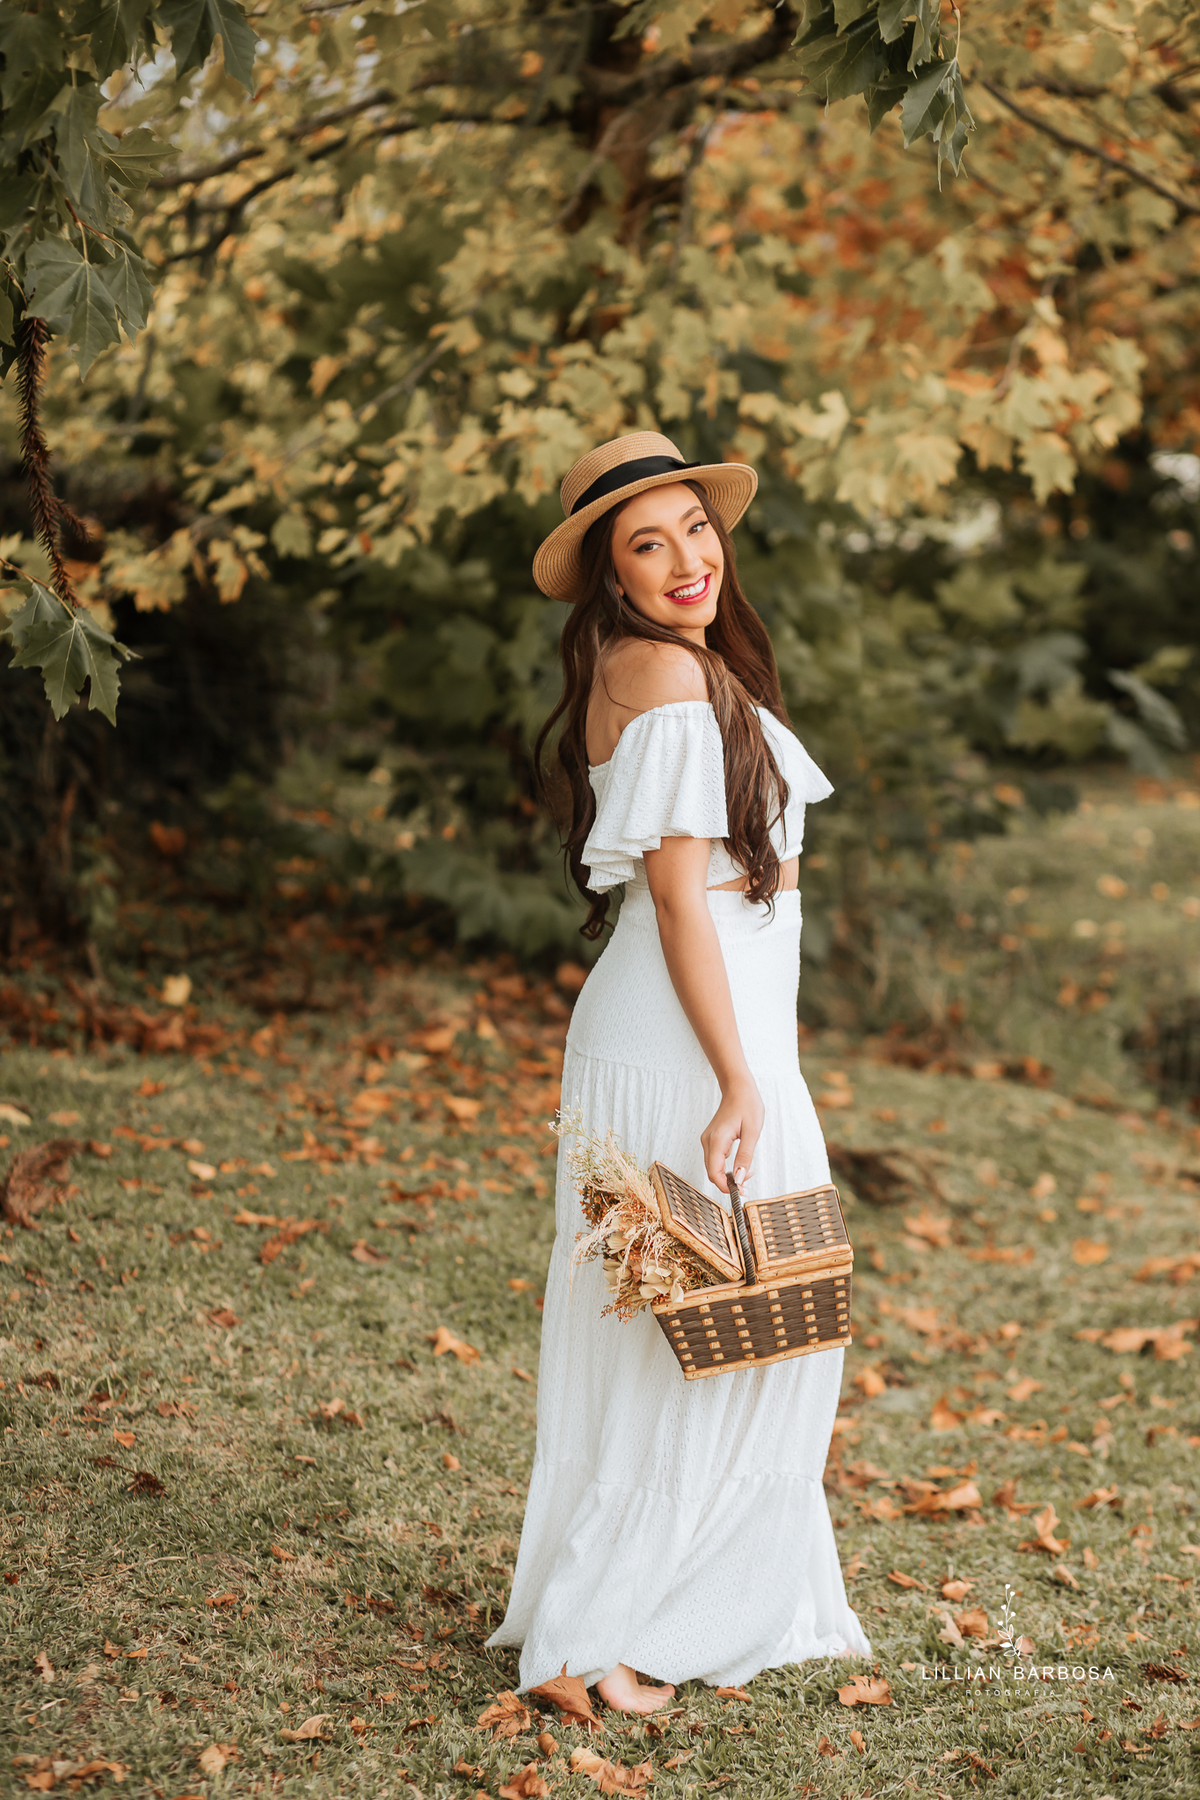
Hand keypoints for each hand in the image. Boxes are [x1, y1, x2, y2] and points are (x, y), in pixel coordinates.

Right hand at [701, 1075, 763, 1193]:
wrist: (738, 1088)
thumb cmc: (747, 1105)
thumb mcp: (752, 1132)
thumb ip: (745, 1156)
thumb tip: (740, 1178)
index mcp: (717, 1140)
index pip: (714, 1173)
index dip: (726, 1187)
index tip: (741, 1191)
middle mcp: (708, 1141)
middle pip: (711, 1173)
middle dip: (728, 1183)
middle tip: (747, 1184)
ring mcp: (708, 1140)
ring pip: (712, 1167)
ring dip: (727, 1175)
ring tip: (747, 1172)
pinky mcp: (711, 1139)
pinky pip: (715, 1159)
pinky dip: (725, 1167)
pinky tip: (739, 1164)